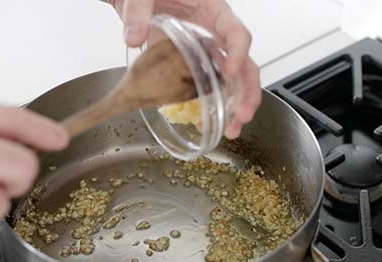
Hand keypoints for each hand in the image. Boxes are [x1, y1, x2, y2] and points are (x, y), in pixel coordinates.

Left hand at [108, 0, 260, 138]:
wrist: (138, 0)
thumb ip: (138, 11)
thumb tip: (134, 36)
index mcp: (213, 12)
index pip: (236, 32)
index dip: (238, 53)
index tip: (230, 71)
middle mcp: (216, 34)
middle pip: (244, 63)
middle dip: (247, 91)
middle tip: (243, 115)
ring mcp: (207, 52)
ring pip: (232, 80)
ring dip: (235, 105)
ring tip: (232, 128)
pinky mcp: (194, 66)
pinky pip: (208, 86)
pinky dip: (210, 105)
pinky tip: (204, 122)